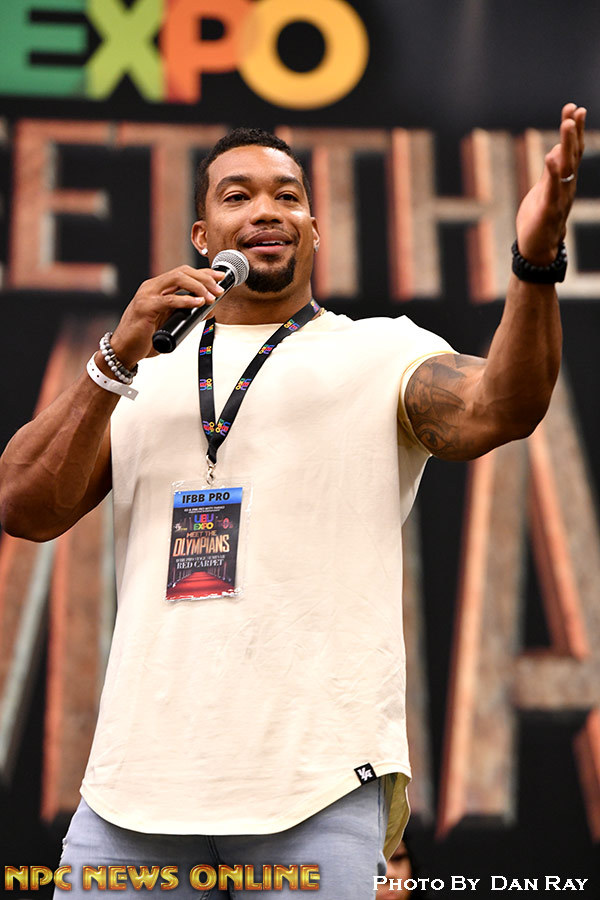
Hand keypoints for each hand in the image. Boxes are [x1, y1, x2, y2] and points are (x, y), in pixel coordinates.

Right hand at [109, 266, 225, 367]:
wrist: (123, 350)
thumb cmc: (143, 337)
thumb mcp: (169, 322)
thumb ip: (185, 314)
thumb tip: (208, 310)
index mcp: (157, 288)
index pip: (183, 273)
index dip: (203, 273)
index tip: (220, 278)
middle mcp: (152, 287)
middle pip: (183, 272)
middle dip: (205, 278)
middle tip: (220, 289)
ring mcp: (147, 295)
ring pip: (178, 280)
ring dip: (199, 287)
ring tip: (212, 297)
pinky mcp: (145, 307)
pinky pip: (170, 300)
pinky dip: (187, 300)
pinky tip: (199, 303)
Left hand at [516, 103, 586, 265]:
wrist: (538, 250)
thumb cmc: (540, 219)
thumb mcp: (544, 190)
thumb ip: (550, 171)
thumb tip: (556, 150)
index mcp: (564, 180)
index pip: (571, 150)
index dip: (573, 129)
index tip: (574, 107)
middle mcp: (566, 186)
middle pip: (572, 155)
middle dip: (574, 132)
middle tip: (575, 110)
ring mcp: (560, 197)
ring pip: (566, 168)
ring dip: (567, 145)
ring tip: (567, 124)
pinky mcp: (549, 210)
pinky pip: (552, 189)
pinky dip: (552, 173)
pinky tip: (551, 157)